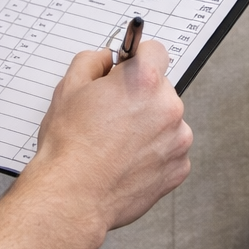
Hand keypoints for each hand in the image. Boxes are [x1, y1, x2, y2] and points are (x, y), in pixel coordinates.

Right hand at [22, 40, 191, 232]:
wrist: (72, 197)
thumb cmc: (69, 147)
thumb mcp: (69, 88)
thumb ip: (92, 61)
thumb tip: (105, 60)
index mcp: (143, 80)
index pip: (155, 51)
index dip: (138, 59)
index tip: (129, 69)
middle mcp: (168, 106)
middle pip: (161, 89)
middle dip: (140, 97)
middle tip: (112, 114)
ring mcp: (178, 139)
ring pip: (167, 121)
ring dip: (150, 126)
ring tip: (117, 144)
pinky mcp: (179, 168)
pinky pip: (171, 151)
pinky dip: (155, 154)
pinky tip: (127, 162)